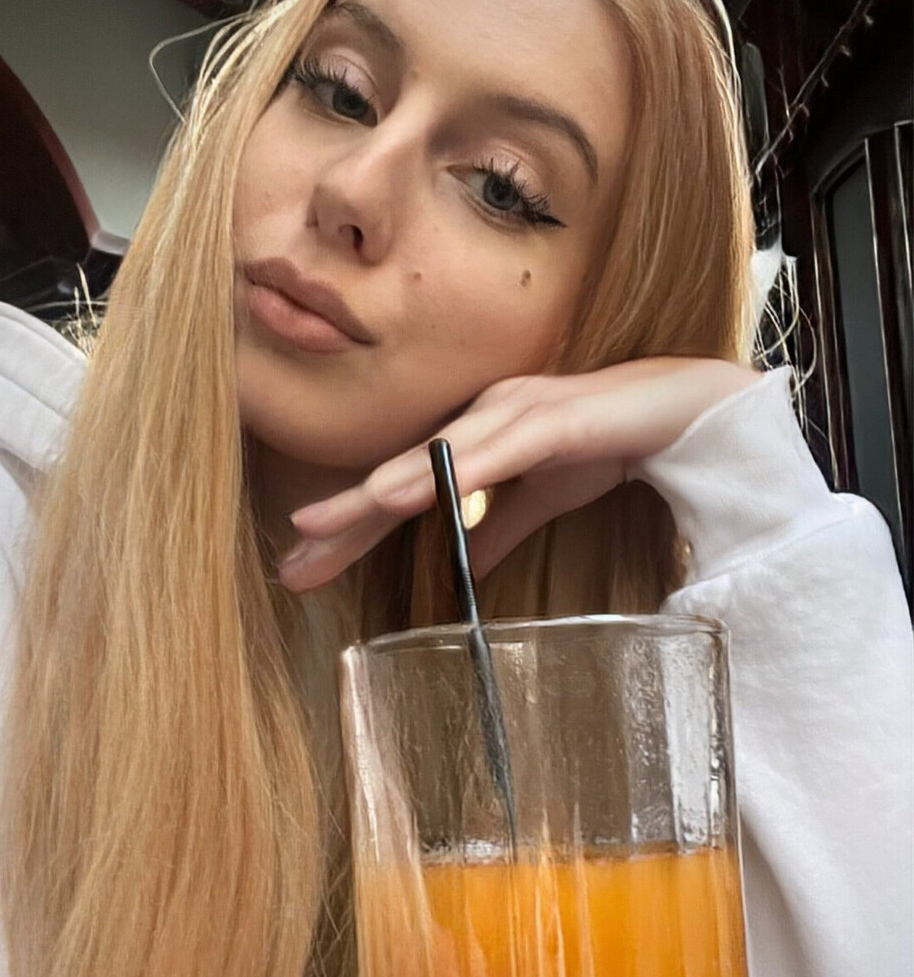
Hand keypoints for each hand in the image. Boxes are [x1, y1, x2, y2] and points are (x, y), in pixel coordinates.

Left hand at [277, 356, 759, 591]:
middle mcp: (479, 418)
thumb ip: (497, 527)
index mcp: (472, 437)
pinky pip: (494, 449)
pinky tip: (407, 493)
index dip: (349, 527)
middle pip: (398, 474)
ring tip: (324, 523)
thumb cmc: (608, 442)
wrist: (688, 409)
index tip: (301, 566)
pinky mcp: (553, 418)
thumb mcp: (540, 499)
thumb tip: (464, 567)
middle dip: (342, 518)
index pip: (398, 489)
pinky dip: (451, 471)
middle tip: (289, 562)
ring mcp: (513, 412)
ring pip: (434, 458)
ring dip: (378, 490)